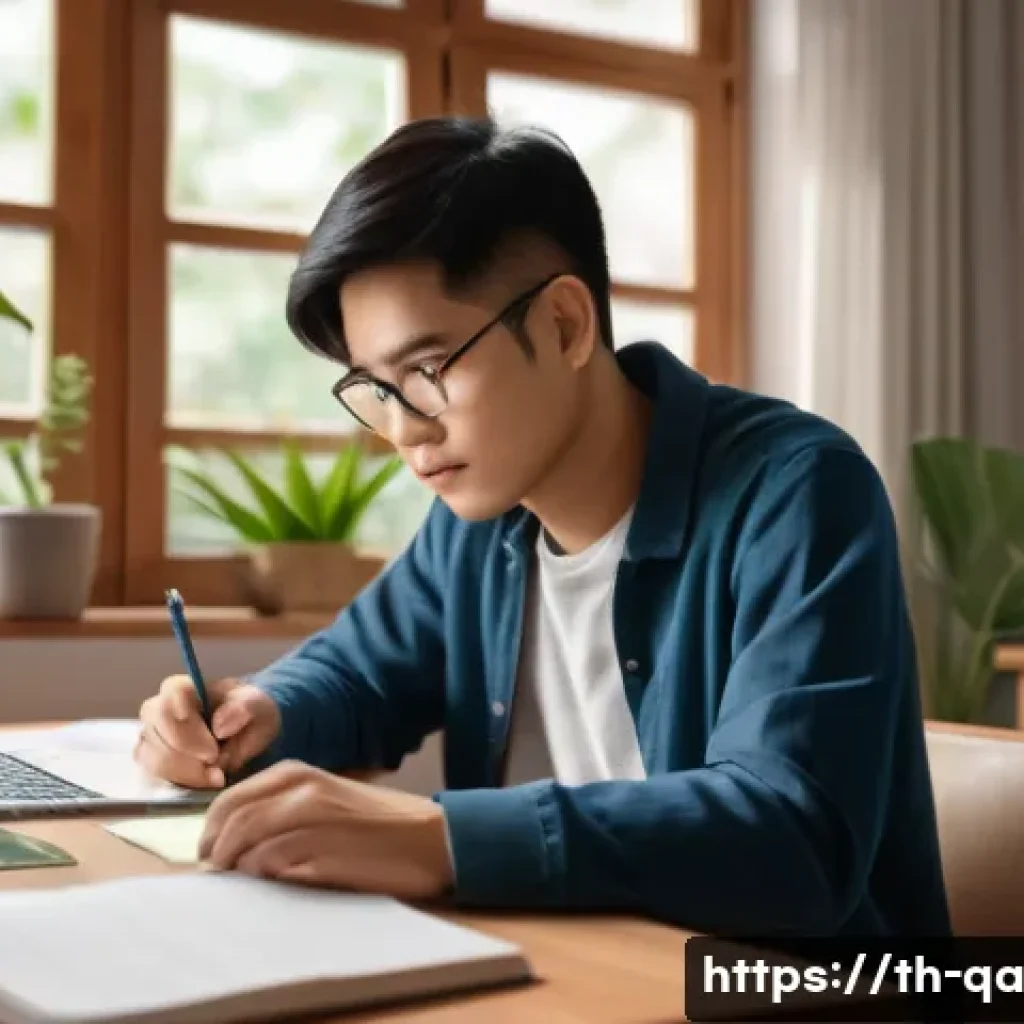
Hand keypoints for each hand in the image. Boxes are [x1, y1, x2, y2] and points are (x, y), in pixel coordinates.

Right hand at [135, 675, 280, 788]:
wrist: (248, 728)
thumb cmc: (249, 711)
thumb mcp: (258, 704)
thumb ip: (243, 707)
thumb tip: (219, 725)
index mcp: (182, 688)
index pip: (168, 704)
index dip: (185, 731)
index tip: (212, 751)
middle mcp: (159, 709)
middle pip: (156, 735)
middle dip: (188, 759)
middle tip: (219, 767)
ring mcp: (152, 735)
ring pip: (154, 759)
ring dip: (186, 773)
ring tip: (218, 775)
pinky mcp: (153, 759)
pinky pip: (156, 775)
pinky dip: (183, 782)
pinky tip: (207, 780)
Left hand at [199, 761, 454, 901]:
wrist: (429, 838)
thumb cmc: (378, 822)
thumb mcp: (326, 797)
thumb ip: (283, 807)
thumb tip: (236, 838)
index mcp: (297, 773)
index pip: (230, 799)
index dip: (211, 829)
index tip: (209, 851)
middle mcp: (299, 791)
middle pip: (232, 823)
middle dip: (217, 851)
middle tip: (219, 872)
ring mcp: (310, 822)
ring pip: (247, 848)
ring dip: (240, 868)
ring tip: (249, 881)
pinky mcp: (321, 853)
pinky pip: (274, 868)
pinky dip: (266, 879)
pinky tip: (279, 882)